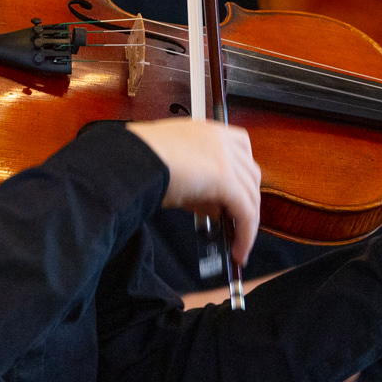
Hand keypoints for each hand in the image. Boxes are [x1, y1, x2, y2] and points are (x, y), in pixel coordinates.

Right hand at [128, 119, 261, 265]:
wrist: (129, 160)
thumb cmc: (139, 163)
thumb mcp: (175, 173)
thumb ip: (199, 188)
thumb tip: (215, 208)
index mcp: (207, 131)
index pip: (240, 148)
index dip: (242, 174)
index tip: (237, 193)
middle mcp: (220, 140)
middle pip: (251, 173)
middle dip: (247, 199)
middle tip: (235, 222)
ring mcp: (225, 157)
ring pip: (252, 194)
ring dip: (248, 221)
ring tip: (238, 243)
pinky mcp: (225, 179)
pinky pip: (246, 211)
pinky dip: (246, 233)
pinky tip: (238, 249)